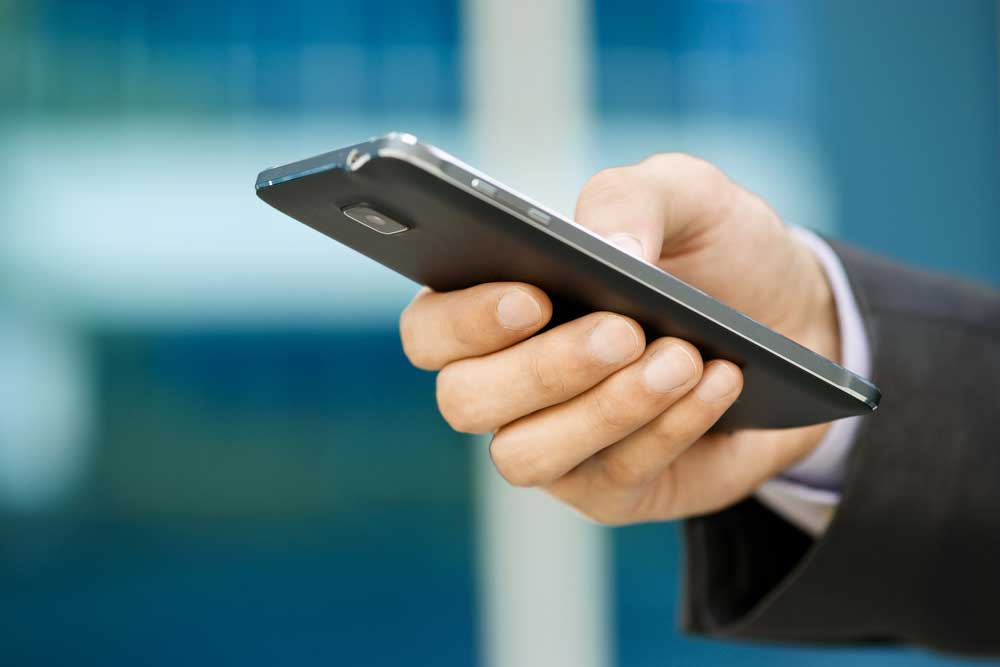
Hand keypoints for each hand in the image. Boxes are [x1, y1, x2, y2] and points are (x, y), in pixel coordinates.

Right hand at [399, 153, 839, 523]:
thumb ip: (631, 199)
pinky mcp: (612, 489)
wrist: (795, 319)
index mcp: (497, 307)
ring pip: (525, 456)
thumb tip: (607, 253)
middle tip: (624, 329)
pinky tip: (719, 381)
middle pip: (465, 400)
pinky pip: (615, 477)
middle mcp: (508, 383)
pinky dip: (669, 428)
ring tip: (681, 358)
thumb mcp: (686, 197)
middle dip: (544, 368)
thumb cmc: (714, 252)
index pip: (431, 330)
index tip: (531, 297)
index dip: (463, 321)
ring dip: (605, 409)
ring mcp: (555, 442)